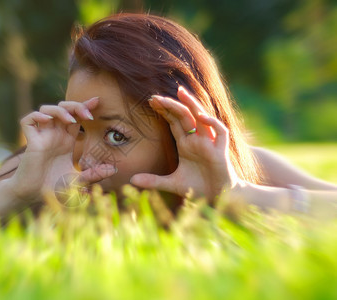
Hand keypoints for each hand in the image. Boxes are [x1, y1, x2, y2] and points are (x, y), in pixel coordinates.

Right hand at [7, 97, 115, 202]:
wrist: (35, 196)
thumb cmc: (53, 187)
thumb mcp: (78, 181)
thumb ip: (94, 174)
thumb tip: (113, 169)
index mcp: (66, 140)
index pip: (76, 116)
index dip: (84, 106)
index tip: (97, 101)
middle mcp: (54, 135)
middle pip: (63, 108)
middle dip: (75, 105)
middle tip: (87, 114)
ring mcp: (42, 136)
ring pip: (46, 110)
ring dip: (59, 110)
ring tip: (70, 120)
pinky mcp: (30, 142)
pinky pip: (28, 121)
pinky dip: (36, 116)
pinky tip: (47, 121)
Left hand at [130, 86, 240, 201]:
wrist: (219, 197)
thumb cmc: (198, 187)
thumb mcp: (172, 184)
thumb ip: (153, 181)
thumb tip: (131, 180)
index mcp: (185, 144)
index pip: (174, 122)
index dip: (164, 111)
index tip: (150, 101)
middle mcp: (197, 140)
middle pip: (184, 116)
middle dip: (171, 105)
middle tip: (156, 96)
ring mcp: (209, 143)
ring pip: (202, 118)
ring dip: (192, 105)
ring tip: (180, 93)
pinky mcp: (221, 151)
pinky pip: (220, 131)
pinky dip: (212, 122)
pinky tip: (200, 117)